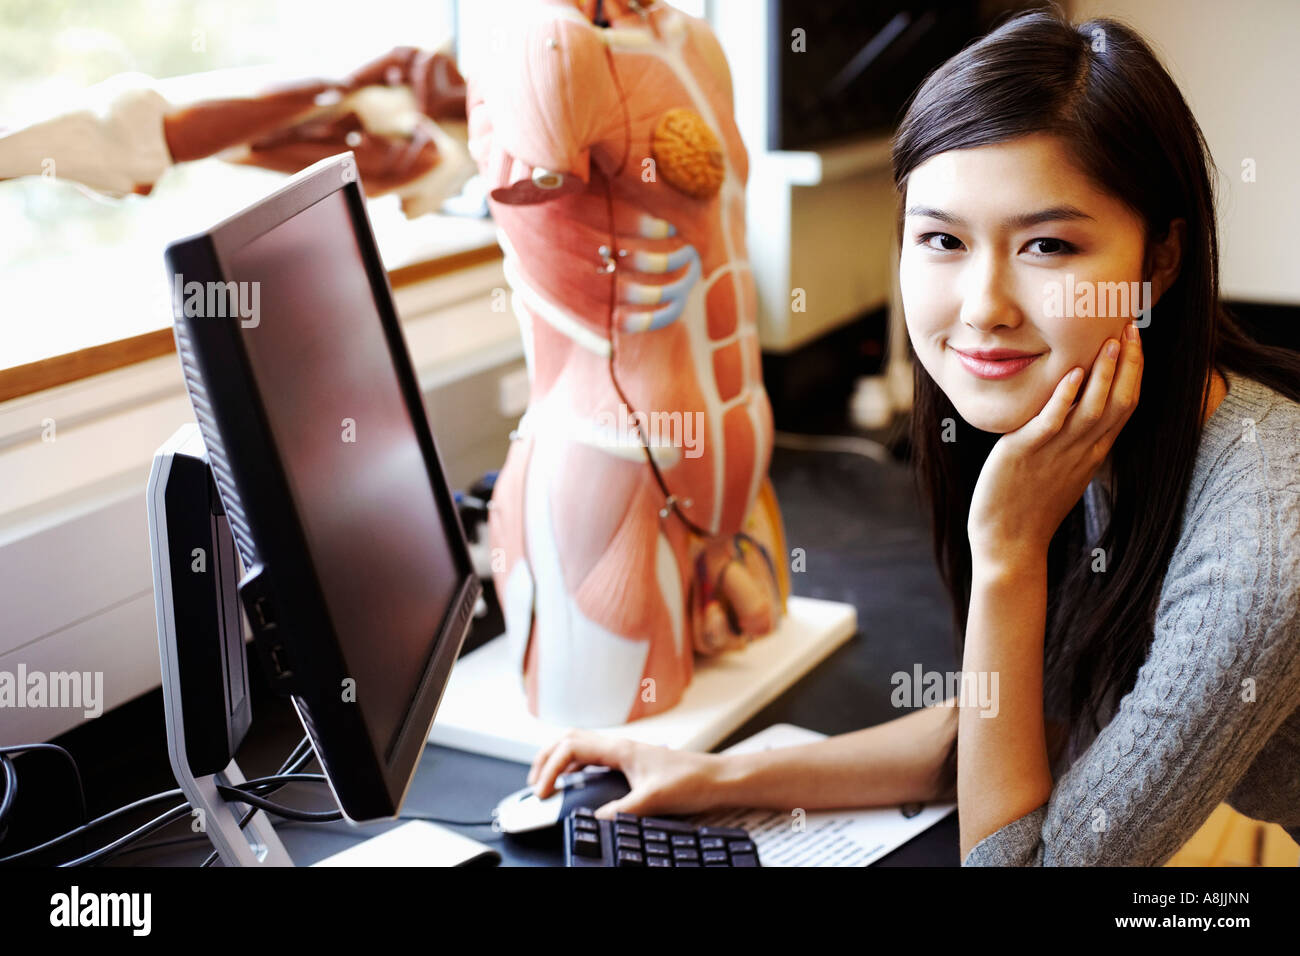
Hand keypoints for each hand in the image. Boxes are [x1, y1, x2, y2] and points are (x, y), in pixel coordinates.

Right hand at [526, 729, 726, 818]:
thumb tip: (594, 820)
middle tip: (534, 783)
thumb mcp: (652, 800)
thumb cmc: (692, 781)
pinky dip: (577, 768)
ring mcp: (626, 753)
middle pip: (570, 740)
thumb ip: (620, 811)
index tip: (542, 792)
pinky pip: (594, 758)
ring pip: (581, 747)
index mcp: (620, 749)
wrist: (717, 778)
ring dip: (560, 761)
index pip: (571, 748)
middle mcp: (620, 746)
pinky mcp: (632, 763)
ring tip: (548, 781)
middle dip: (546, 758)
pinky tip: (577, 784)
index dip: (550, 768)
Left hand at [967, 322, 1142, 565]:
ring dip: (1104, 373)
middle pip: (1119, 401)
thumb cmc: (1030, 506)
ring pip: (1092, 409)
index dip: (1135, 370)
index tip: (1135, 338)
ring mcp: (1057, 452)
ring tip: (1110, 339)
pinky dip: (1063, 398)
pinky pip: (1051, 424)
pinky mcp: (1026, 454)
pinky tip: (1070, 375)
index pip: (1126, 405)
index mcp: (1094, 452)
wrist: (1009, 543)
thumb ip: (1073, 441)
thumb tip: (1073, 412)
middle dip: (1129, 362)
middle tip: (1129, 324)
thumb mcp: (1063, 469)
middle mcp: (1083, 450)